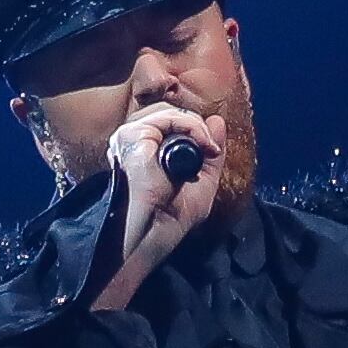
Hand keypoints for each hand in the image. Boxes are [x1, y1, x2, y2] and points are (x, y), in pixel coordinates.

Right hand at [92, 95, 227, 311]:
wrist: (154, 234)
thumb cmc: (170, 219)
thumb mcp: (202, 182)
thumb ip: (211, 153)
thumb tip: (217, 120)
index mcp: (146, 152)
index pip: (171, 122)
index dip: (195, 130)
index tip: (213, 149)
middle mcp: (134, 143)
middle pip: (169, 113)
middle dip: (197, 127)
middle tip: (212, 148)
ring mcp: (129, 138)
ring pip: (169, 112)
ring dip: (197, 127)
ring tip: (208, 148)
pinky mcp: (130, 138)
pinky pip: (167, 118)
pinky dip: (191, 127)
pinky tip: (202, 144)